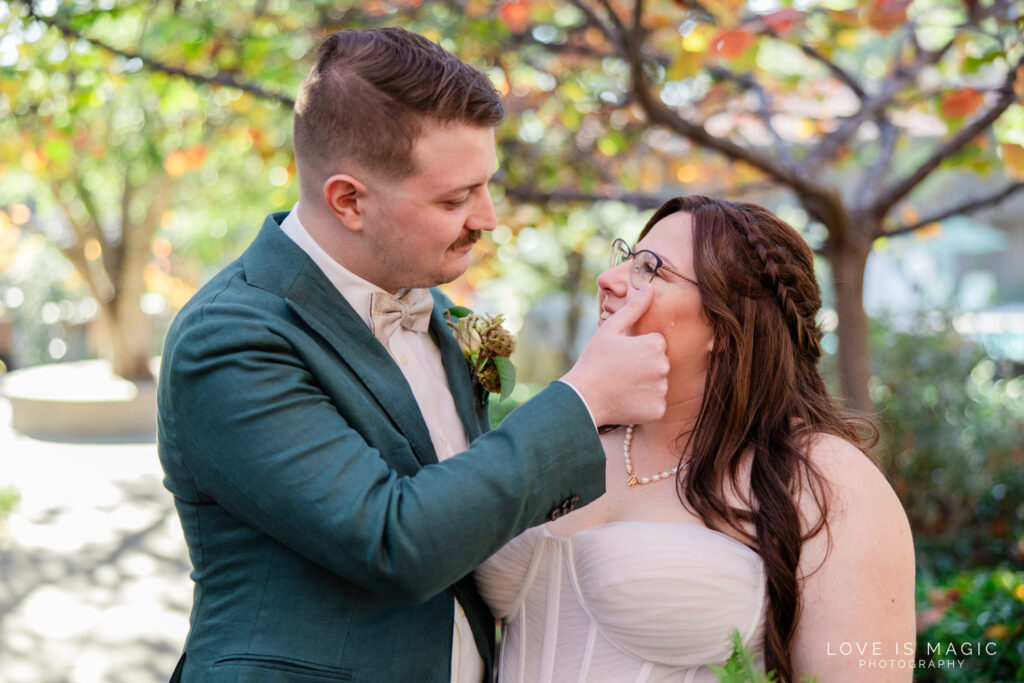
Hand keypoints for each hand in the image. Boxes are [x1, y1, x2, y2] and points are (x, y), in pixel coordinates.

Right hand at [561, 287, 668, 426]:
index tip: (622, 356)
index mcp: (654, 344)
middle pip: (659, 363)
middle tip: (620, 372)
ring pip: (658, 384)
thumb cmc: (594, 361)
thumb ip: (633, 309)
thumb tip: (649, 288)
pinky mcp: (658, 410)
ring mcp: (661, 390)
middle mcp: (663, 367)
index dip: (638, 348)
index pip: (656, 343)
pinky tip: (627, 401)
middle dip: (645, 367)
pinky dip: (645, 405)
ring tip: (622, 386)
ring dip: (645, 386)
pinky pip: (656, 404)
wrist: (583, 398)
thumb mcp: (610, 330)